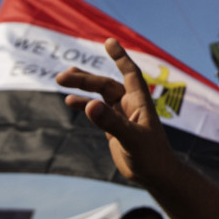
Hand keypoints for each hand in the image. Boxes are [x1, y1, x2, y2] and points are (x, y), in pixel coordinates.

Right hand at [56, 38, 177, 185]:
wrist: (157, 176)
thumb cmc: (152, 157)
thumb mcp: (131, 139)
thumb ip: (111, 123)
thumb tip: (90, 105)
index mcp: (140, 103)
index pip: (130, 73)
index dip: (120, 57)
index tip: (109, 42)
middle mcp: (131, 106)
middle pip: (106, 84)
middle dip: (85, 78)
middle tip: (62, 77)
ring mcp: (122, 116)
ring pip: (100, 95)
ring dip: (83, 87)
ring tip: (61, 80)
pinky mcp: (115, 129)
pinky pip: (97, 111)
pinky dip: (84, 105)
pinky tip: (69, 101)